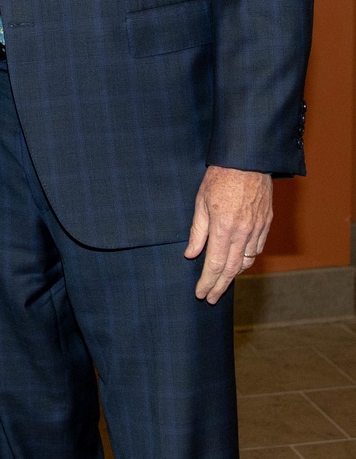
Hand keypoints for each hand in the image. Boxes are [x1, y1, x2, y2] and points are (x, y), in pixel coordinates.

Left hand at [185, 166, 272, 303]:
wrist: (248, 159)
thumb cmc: (220, 177)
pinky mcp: (267, 222)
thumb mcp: (201, 201)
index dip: (208, 282)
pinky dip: (248, 259)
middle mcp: (243, 232)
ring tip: (222, 283)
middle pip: (232, 268)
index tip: (201, 294)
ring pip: (247, 261)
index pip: (215, 264)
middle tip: (211, 298)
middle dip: (220, 286)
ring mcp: (257, 228)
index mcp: (223, 227)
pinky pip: (257, 248)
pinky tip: (240, 263)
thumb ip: (198, 231)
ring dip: (235, 275)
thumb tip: (191, 255)